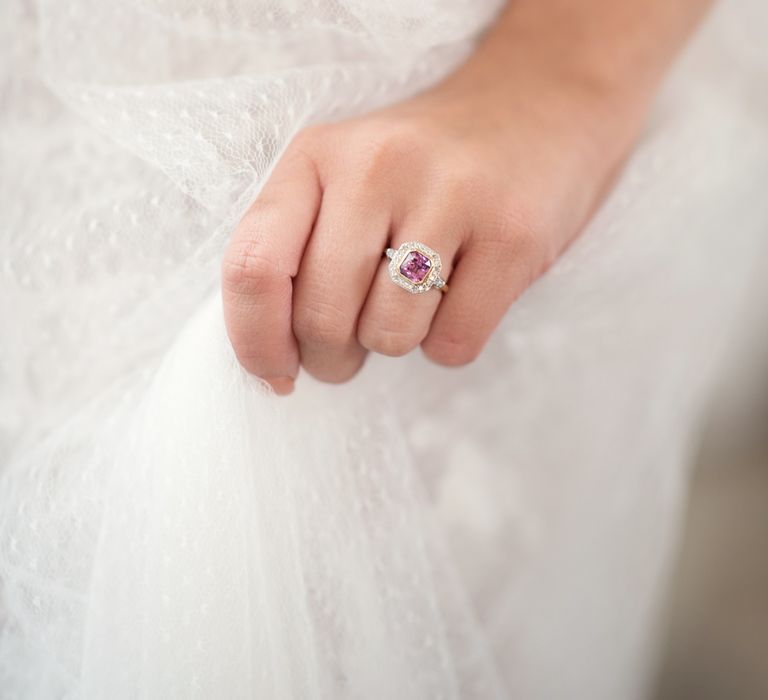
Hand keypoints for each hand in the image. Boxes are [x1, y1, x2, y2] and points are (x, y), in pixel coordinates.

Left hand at [221, 0, 709, 393]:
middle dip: (333, 359)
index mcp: (317, 156)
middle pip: (321, 319)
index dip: (255, 341)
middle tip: (355, 342)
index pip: (253, 266)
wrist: (541, 102)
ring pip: (389, 336)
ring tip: (418, 301)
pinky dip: (451, 342)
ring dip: (399, 342)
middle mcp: (376, 167)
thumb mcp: (346, 178)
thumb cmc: (428, 164)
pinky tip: (463, 296)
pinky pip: (454, 343)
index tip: (278, 374)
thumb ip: (298, 250)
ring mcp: (449, 195)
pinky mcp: (512, 232)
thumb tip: (274, 366)